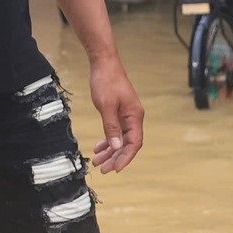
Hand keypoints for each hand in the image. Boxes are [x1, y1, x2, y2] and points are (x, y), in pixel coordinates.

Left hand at [87, 56, 143, 173]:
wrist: (103, 63)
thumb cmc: (106, 81)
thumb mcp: (106, 105)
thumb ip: (111, 127)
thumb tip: (116, 146)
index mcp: (135, 116)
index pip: (134, 143)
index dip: (125, 157)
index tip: (115, 169)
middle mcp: (133, 117)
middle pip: (127, 144)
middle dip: (115, 157)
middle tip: (103, 169)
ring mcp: (126, 115)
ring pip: (120, 139)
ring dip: (110, 151)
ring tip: (98, 162)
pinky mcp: (118, 112)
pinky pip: (115, 131)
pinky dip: (107, 140)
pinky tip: (98, 148)